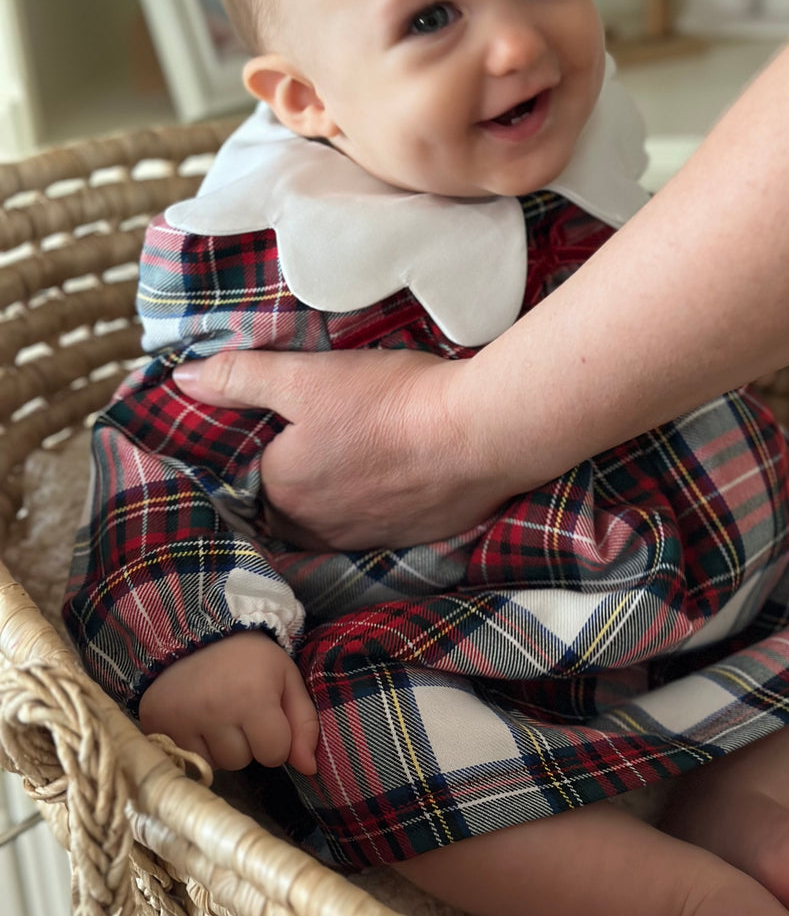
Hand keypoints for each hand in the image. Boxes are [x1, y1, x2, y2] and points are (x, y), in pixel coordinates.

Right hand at [138, 631, 319, 773]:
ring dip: (220, 746)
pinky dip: (194, 745)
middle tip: (237, 708)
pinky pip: (186, 758)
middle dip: (246, 742)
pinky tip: (195, 719)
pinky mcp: (156, 724)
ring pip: (215, 764)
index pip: (274, 754)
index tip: (265, 714)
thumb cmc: (249, 657)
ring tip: (216, 712)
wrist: (195, 631)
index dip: (275, 739)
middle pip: (242, 761)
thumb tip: (309, 769)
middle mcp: (215, 711)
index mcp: (253, 697)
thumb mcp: (286, 679)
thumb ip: (304, 724)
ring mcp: (181, 720)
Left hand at [173, 349, 512, 548]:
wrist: (480, 432)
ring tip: (356, 453)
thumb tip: (181, 381)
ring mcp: (366, 538)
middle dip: (298, 478)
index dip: (263, 449)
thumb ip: (240, 378)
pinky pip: (377, 525)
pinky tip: (394, 472)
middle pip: (291, 505)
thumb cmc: (389, 401)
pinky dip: (378, 503)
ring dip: (338, 494)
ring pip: (333, 519)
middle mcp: (317, 529)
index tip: (280, 426)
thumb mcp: (306, 376)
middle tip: (321, 437)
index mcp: (282, 491)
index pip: (251, 476)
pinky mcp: (409, 539)